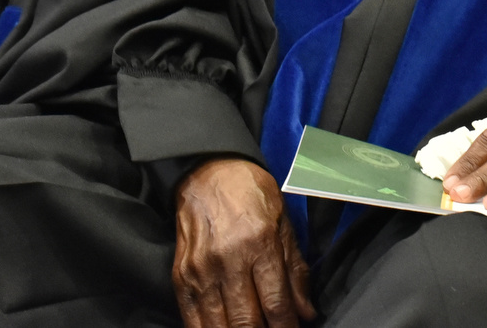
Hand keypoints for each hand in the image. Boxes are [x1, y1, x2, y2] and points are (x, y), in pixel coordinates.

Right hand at [173, 158, 314, 327]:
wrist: (209, 173)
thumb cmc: (252, 195)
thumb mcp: (284, 224)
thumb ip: (295, 271)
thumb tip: (306, 312)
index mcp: (259, 244)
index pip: (275, 302)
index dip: (286, 327)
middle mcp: (228, 260)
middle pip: (246, 320)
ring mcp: (201, 270)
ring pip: (219, 324)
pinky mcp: (181, 276)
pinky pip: (192, 318)